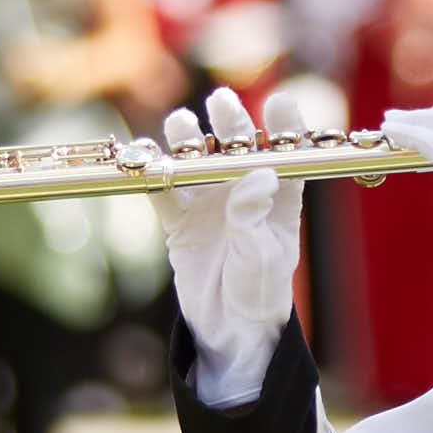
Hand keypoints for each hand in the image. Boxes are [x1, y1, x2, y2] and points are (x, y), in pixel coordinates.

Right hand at [153, 92, 306, 397]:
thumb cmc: (259, 293)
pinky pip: (164, 191)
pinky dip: (153, 174)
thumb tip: (258, 175)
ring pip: (197, 161)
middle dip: (231, 122)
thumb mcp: (262, 258)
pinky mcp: (179, 220)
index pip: (287, 154)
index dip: (286, 125)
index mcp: (279, 199)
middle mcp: (244, 193)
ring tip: (182, 124)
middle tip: (222, 103)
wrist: (227, 330)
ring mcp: (209, 203)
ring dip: (189, 140)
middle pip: (238, 147)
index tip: (279, 102)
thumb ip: (255, 217)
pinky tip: (145, 157)